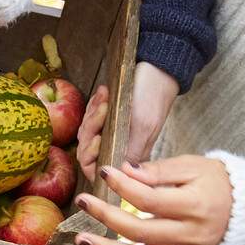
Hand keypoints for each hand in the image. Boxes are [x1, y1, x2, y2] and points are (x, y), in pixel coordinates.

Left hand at [71, 156, 231, 244]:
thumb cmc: (218, 183)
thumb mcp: (193, 167)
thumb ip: (159, 171)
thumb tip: (125, 171)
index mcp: (195, 206)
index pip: (149, 200)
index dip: (123, 187)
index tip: (105, 173)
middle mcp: (190, 235)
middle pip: (140, 231)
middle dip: (106, 217)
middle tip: (82, 202)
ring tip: (82, 241)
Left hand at [77, 62, 177, 178]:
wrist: (157, 69)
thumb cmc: (151, 95)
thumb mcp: (141, 126)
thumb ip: (129, 153)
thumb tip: (119, 176)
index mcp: (128, 156)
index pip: (95, 168)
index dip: (90, 156)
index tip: (98, 137)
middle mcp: (119, 147)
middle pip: (87, 150)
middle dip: (91, 129)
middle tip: (103, 109)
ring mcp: (112, 133)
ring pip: (87, 132)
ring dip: (93, 114)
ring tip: (105, 98)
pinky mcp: (108, 119)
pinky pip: (89, 118)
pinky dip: (94, 106)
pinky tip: (104, 93)